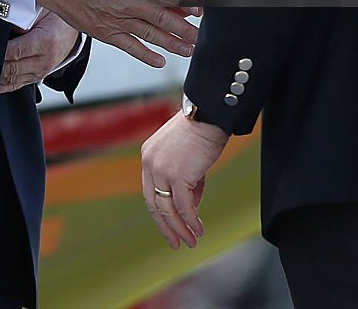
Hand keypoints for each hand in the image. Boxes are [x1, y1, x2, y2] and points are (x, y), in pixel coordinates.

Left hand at [0, 10, 78, 93]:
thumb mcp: (40, 12)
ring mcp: (41, 72)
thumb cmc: (55, 19)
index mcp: (46, 42)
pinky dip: (1, 86)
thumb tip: (0, 23)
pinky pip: (15, 85)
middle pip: (12, 69)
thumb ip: (21, 19)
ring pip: (12, 80)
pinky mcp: (36, 78)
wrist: (71, 32)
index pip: (16, 51)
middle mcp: (44, 61)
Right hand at [36, 0, 198, 67]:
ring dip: (172, 44)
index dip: (186, 1)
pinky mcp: (105, 32)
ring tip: (189, 49)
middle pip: (164, 18)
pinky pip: (129, 47)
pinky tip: (160, 61)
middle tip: (201, 34)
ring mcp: (117, 19)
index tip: (201, 7)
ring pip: (150, 35)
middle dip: (185, 28)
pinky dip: (145, 56)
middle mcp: (128, 1)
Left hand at [141, 111, 228, 248]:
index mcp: (148, 156)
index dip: (160, 212)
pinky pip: (184, 206)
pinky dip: (192, 221)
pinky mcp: (177, 175)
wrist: (208, 115)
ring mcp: (162, 170)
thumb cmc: (201, 131)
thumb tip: (190, 206)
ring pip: (168, 209)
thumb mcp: (185, 157)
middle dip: (166, 226)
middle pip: (155, 205)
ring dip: (180, 228)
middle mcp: (150, 163)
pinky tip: (199, 229)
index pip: (150, 192)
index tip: (170, 226)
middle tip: (176, 242)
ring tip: (191, 241)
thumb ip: (185, 181)